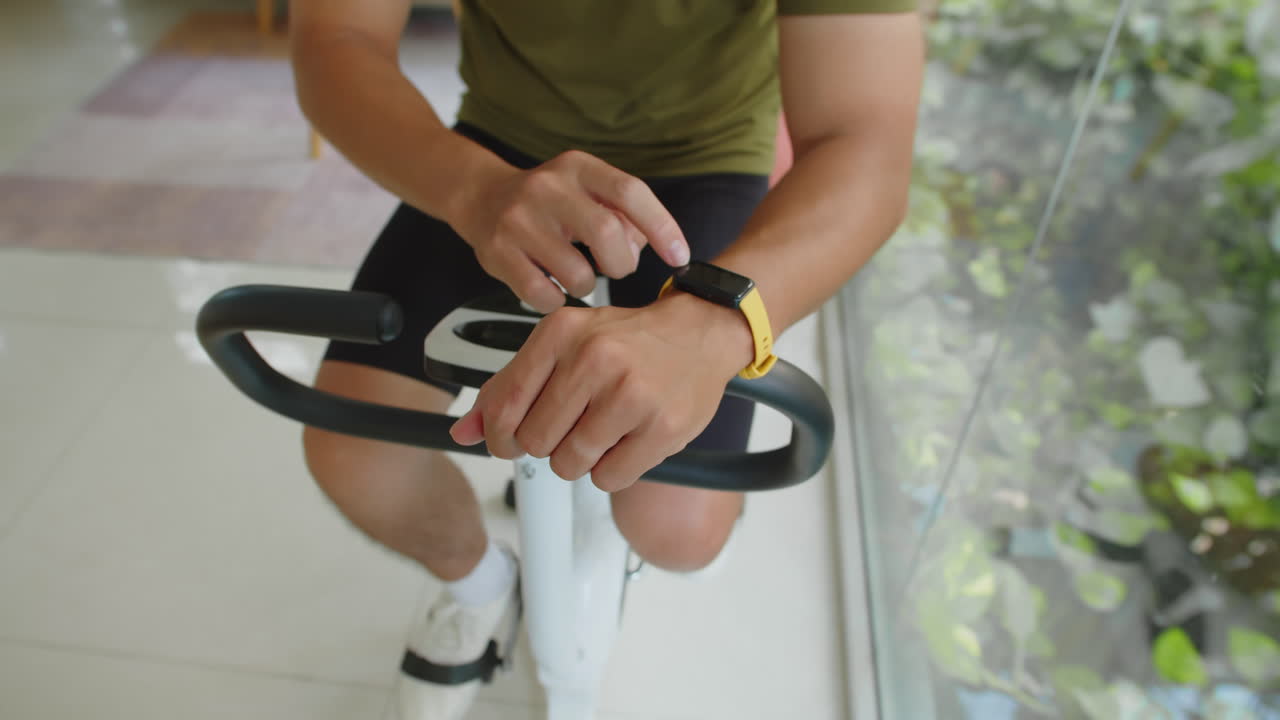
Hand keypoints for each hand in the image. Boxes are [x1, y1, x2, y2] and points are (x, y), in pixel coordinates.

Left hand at [449, 293, 754, 491]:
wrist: (700, 332)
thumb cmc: (627, 342)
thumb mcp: (563, 346)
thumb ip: (509, 387)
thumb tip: (464, 434)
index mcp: (561, 332)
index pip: (504, 407)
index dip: (500, 438)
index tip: (510, 442)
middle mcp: (594, 358)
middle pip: (535, 442)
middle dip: (548, 445)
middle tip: (573, 426)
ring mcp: (631, 393)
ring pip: (570, 464)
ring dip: (580, 460)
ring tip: (602, 431)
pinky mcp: (662, 427)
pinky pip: (608, 478)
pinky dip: (611, 470)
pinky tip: (626, 442)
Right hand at [453, 150, 690, 313]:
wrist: (482, 198)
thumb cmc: (548, 202)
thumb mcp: (586, 190)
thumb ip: (623, 214)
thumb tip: (647, 246)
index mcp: (577, 167)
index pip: (630, 192)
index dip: (662, 227)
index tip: (679, 256)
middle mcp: (547, 188)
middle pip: (607, 233)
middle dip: (622, 264)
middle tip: (616, 268)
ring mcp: (519, 220)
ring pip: (577, 274)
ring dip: (587, 286)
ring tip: (577, 274)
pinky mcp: (498, 253)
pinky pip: (544, 295)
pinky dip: (556, 299)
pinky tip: (551, 286)